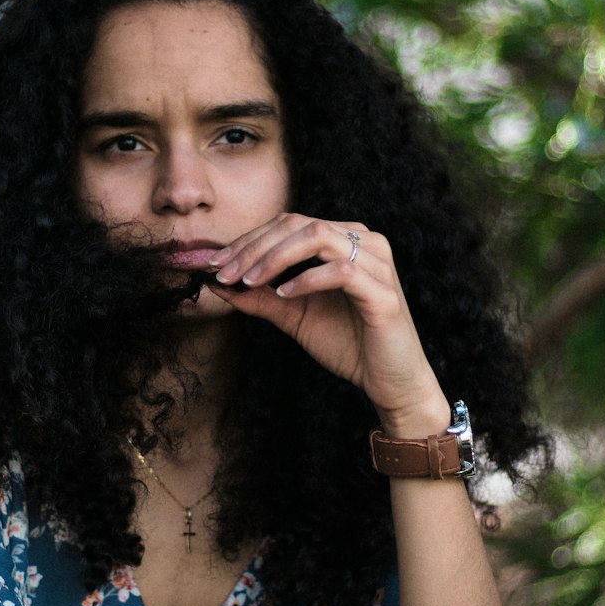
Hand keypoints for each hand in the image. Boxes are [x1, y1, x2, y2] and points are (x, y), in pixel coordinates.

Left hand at [206, 213, 449, 435]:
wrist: (388, 381)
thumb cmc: (346, 344)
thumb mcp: (293, 316)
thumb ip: (259, 297)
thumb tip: (217, 284)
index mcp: (343, 240)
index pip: (289, 224)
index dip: (249, 240)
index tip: (216, 263)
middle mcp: (363, 241)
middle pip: (299, 225)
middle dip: (254, 247)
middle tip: (225, 272)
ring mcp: (377, 263)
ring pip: (317, 237)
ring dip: (275, 257)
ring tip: (248, 281)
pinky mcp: (383, 291)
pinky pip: (340, 271)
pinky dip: (307, 280)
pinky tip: (284, 294)